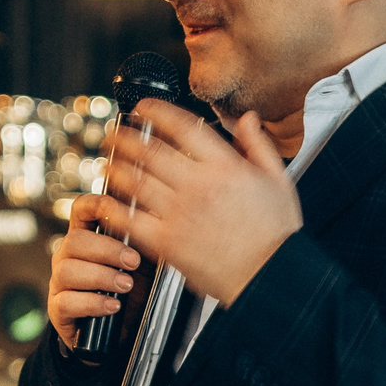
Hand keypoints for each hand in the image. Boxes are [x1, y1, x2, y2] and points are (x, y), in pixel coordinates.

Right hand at [44, 185, 143, 348]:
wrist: (119, 333)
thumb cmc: (128, 293)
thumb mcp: (140, 264)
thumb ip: (142, 242)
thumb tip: (158, 217)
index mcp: (86, 238)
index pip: (81, 210)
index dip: (93, 204)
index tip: (113, 207)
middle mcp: (68, 256)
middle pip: (75, 240)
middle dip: (108, 249)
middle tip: (133, 261)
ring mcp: (60, 282)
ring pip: (68, 270)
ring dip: (102, 276)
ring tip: (125, 285)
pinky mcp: (58, 308)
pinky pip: (67, 301)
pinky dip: (93, 303)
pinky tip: (112, 306)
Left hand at [101, 100, 300, 304]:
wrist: (269, 277)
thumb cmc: (276, 235)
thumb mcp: (279, 181)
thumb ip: (259, 145)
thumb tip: (247, 119)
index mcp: (225, 167)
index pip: (183, 127)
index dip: (158, 111)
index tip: (144, 108)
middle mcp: (199, 185)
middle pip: (151, 150)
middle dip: (126, 137)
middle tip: (114, 133)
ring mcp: (181, 213)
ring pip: (136, 181)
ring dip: (115, 167)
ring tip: (106, 162)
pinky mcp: (168, 242)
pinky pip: (132, 219)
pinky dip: (115, 207)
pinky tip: (107, 200)